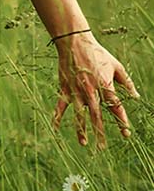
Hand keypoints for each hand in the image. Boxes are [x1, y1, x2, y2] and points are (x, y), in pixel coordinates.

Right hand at [52, 32, 139, 148]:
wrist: (75, 43)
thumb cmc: (98, 54)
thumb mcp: (116, 66)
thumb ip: (127, 82)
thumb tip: (135, 97)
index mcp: (105, 84)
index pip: (115, 106)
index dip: (121, 120)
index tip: (126, 132)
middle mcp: (90, 90)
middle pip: (97, 115)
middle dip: (101, 131)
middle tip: (102, 147)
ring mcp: (76, 90)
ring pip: (79, 114)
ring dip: (81, 130)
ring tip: (84, 143)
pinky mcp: (65, 88)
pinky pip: (61, 106)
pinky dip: (57, 117)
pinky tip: (56, 128)